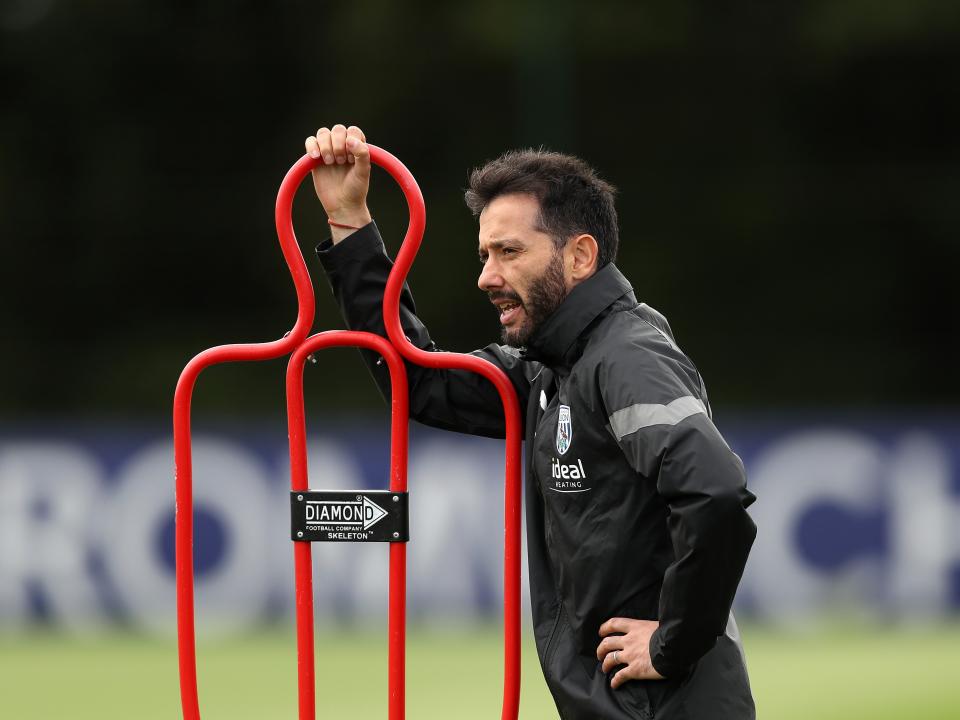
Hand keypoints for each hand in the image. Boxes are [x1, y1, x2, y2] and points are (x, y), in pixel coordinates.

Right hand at [305, 124, 371, 242]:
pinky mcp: (315, 158)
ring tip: (330, 162)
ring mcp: (328, 150)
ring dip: (326, 145)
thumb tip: (350, 139)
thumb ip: (362, 154)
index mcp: (357, 147)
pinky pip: (310, 141)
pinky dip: (311, 146)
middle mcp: (343, 146)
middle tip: (341, 162)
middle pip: (337, 129)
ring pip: (323, 133)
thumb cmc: (356, 189)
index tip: (351, 159)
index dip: (351, 141)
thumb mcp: (363, 172)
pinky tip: (316, 157)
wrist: (342, 205)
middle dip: (338, 144)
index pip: (353, 131)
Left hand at [597, 617, 664, 687]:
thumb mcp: (656, 625)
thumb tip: (650, 631)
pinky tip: (614, 684)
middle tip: (600, 654)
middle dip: (601, 649)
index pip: (614, 624)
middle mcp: (629, 641)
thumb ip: (648, 629)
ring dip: (605, 665)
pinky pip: (620, 676)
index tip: (601, 632)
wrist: (675, 647)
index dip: (605, 628)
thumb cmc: (670, 635)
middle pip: (607, 643)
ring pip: (610, 659)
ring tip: (604, 669)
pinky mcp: (634, 670)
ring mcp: (630, 655)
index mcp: (635, 627)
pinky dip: (615, 681)